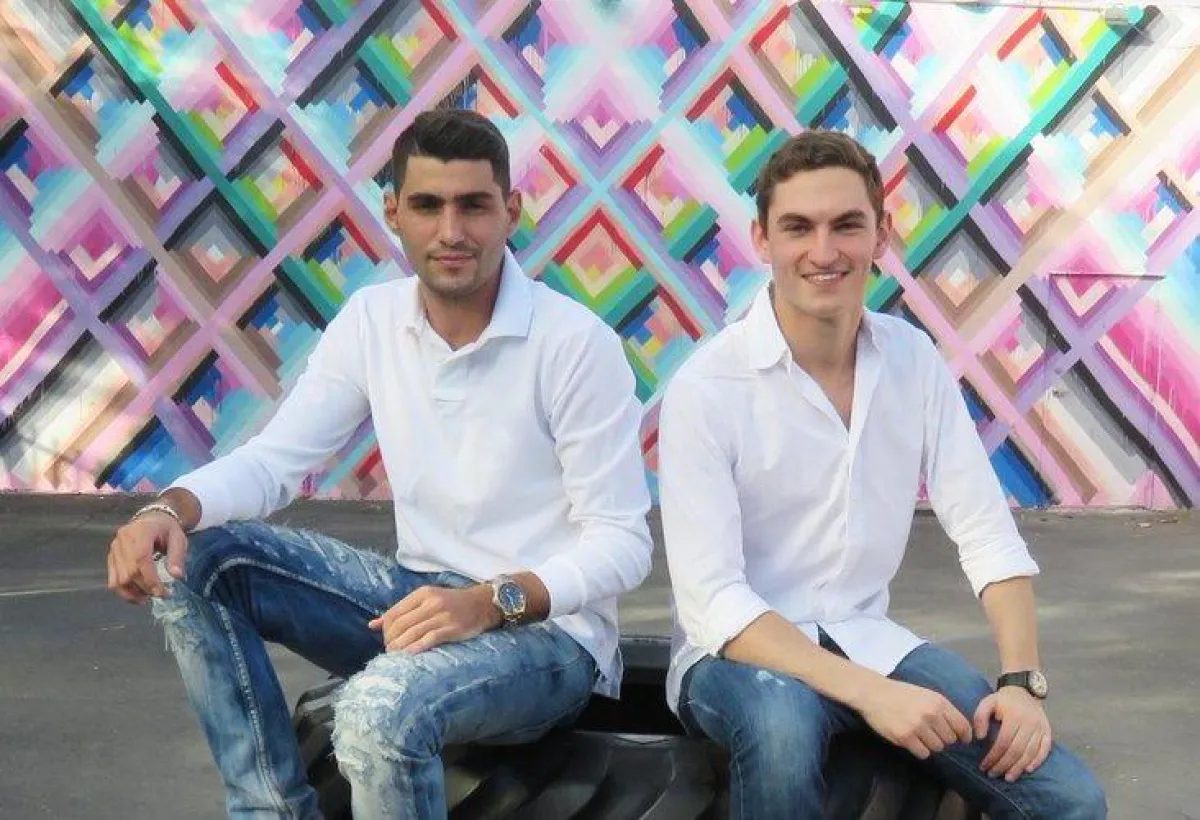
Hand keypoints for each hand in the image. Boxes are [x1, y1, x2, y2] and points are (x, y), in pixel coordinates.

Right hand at [107, 512, 187, 603]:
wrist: (152, 519)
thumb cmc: (167, 529)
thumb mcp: (179, 538)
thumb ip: (177, 556)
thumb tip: (177, 576)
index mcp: (141, 531)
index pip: (141, 559)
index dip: (150, 579)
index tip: (162, 592)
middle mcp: (123, 539)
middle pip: (129, 572)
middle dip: (145, 588)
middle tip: (161, 594)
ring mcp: (114, 548)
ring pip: (118, 579)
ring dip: (133, 594)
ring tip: (148, 598)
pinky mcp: (111, 557)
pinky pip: (113, 580)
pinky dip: (124, 591)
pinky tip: (137, 595)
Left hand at [369, 585, 501, 652]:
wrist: (483, 604)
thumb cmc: (452, 604)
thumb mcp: (427, 600)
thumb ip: (401, 611)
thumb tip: (372, 625)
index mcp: (422, 594)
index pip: (394, 612)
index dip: (385, 629)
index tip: (386, 640)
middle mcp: (431, 603)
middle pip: (401, 624)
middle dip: (390, 640)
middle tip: (389, 651)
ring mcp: (443, 615)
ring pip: (413, 633)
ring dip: (400, 647)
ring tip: (395, 656)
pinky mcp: (452, 628)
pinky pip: (430, 639)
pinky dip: (417, 647)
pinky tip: (409, 655)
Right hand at [857, 679, 973, 759]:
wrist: (873, 693)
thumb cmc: (900, 693)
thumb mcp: (926, 694)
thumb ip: (942, 709)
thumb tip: (959, 730)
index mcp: (938, 702)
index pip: (962, 726)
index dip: (964, 736)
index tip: (962, 740)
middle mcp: (931, 714)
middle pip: (950, 739)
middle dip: (943, 739)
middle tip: (931, 734)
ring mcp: (918, 726)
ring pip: (937, 748)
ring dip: (930, 745)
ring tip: (919, 736)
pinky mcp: (905, 737)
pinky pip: (923, 753)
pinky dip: (920, 750)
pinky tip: (912, 741)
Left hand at [975, 687, 1051, 781]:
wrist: (1024, 690)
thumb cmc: (1003, 700)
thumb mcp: (987, 703)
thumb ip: (980, 717)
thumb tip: (980, 738)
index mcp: (1014, 717)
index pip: (1003, 742)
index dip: (993, 756)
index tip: (984, 766)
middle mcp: (1029, 723)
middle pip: (1016, 750)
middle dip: (1004, 765)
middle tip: (993, 775)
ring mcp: (1040, 728)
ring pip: (1030, 752)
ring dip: (1019, 767)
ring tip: (1008, 777)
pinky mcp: (1047, 731)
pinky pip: (1045, 749)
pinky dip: (1037, 761)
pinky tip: (1028, 770)